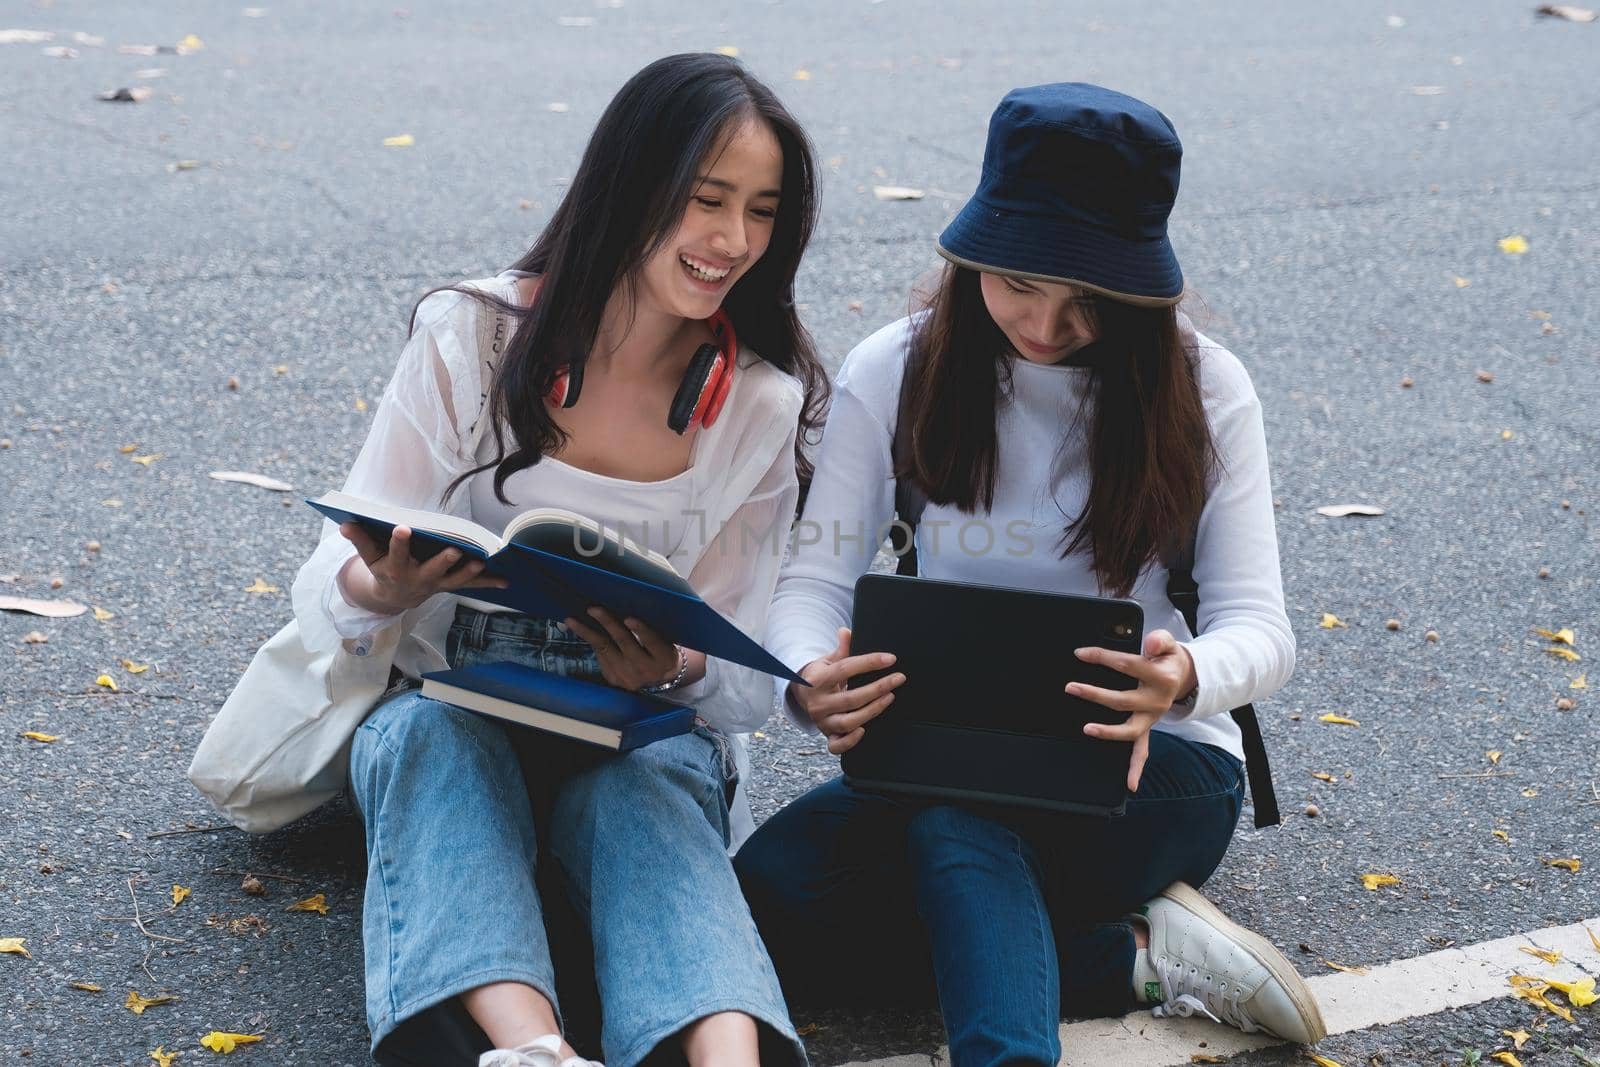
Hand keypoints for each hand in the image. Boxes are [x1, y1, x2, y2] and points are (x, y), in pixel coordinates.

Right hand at [339, 523, 507, 615]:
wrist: (393, 598)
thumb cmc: (382, 570)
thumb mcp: (368, 558)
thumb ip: (360, 540)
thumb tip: (345, 523)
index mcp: (396, 569)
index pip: (396, 553)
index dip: (399, 542)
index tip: (403, 529)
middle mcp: (418, 578)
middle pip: (431, 570)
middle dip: (442, 561)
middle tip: (453, 549)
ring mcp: (436, 584)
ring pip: (454, 579)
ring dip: (468, 572)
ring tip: (481, 562)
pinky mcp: (449, 585)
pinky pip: (469, 585)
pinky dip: (487, 583)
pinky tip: (506, 581)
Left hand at [564, 607, 705, 691]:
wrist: (660, 682)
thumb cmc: (663, 652)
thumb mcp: (667, 643)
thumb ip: (654, 630)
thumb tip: (631, 604)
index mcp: (663, 658)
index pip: (652, 641)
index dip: (641, 630)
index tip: (628, 618)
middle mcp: (645, 669)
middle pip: (624, 642)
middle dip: (608, 623)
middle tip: (593, 609)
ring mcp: (627, 676)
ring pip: (605, 649)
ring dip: (587, 632)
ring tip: (572, 620)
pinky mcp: (614, 679)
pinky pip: (600, 655)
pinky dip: (591, 640)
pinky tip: (579, 628)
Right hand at [789, 627, 904, 754]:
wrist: (801, 694)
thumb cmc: (822, 674)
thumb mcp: (828, 659)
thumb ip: (841, 648)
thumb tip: (846, 631)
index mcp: (817, 679)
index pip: (845, 669)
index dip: (869, 663)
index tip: (890, 659)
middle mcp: (818, 702)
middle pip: (851, 697)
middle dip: (878, 687)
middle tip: (898, 678)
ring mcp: (821, 720)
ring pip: (848, 722)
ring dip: (872, 710)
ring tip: (890, 697)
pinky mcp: (826, 734)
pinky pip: (836, 745)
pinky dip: (850, 741)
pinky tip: (864, 730)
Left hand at [1067, 629, 1196, 792]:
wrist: (1184, 676)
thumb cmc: (1167, 658)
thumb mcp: (1168, 644)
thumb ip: (1161, 640)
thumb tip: (1151, 643)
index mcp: (1161, 677)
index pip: (1127, 665)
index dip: (1102, 657)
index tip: (1080, 654)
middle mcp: (1157, 701)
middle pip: (1122, 700)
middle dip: (1095, 694)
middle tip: (1071, 687)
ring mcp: (1152, 717)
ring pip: (1130, 730)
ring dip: (1108, 732)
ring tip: (1087, 729)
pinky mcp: (1148, 727)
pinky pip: (1142, 751)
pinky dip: (1136, 768)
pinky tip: (1129, 785)